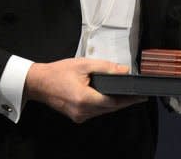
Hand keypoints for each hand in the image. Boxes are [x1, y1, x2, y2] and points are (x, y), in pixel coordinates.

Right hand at [24, 57, 145, 122]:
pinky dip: (103, 105)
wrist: (39, 83)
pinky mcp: (77, 117)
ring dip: (114, 103)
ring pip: (103, 111)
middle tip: (137, 95)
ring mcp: (79, 116)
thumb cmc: (58, 72)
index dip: (128, 99)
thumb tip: (123, 70)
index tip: (141, 96)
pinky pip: (95, 112)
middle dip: (124, 101)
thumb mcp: (83, 64)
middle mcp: (82, 112)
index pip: (112, 102)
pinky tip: (108, 97)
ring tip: (126, 95)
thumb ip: (105, 67)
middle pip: (109, 108)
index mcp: (84, 99)